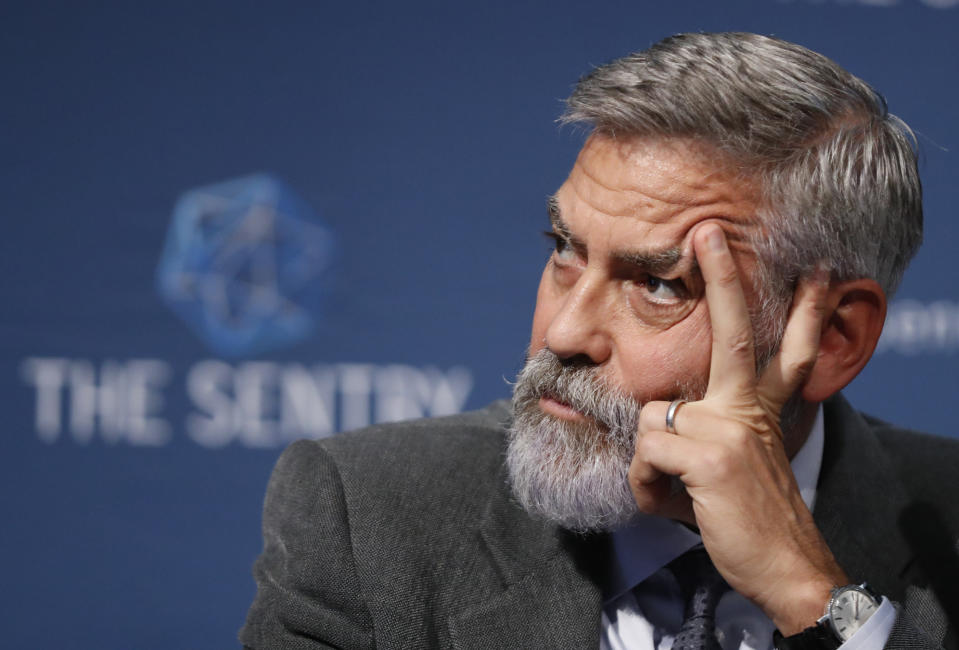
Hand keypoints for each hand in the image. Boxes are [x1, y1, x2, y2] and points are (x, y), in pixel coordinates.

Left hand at [627, 223, 847, 633]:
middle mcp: (749, 408)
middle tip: (709, 232)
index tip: (813, 275)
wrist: (786, 570)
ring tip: (680, 493)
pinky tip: (678, 506)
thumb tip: (659, 417)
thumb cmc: (749, 519)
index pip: (784, 352)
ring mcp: (730, 427)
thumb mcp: (734, 465)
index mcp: (761, 409)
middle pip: (735, 334)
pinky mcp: (709, 454)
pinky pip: (645, 454)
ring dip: (652, 466)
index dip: (802, 313)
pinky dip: (648, 487)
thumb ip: (706, 432)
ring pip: (652, 419)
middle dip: (722, 277)